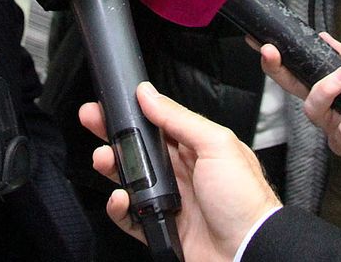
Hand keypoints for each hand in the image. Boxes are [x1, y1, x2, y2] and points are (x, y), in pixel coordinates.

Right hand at [81, 83, 280, 261]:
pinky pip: (130, 216)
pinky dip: (119, 208)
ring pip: (129, 180)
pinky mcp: (160, 227)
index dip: (134, 112)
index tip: (111, 101)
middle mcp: (181, 172)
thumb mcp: (216, 145)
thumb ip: (180, 119)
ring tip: (103, 159)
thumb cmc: (244, 199)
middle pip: (138, 149)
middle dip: (113, 134)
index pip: (158, 123)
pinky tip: (119, 198)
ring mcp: (169, 199)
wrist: (249, 249)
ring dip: (112, 167)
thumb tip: (149, 94)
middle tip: (91, 120)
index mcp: (197, 147)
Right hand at [260, 32, 340, 167]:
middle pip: (293, 90)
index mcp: (329, 85)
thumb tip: (322, 37)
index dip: (277, 60)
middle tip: (275, 52)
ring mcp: (334, 127)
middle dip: (279, 71)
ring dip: (329, 89)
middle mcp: (326, 106)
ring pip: (314, 109)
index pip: (297, 72)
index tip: (261, 42)